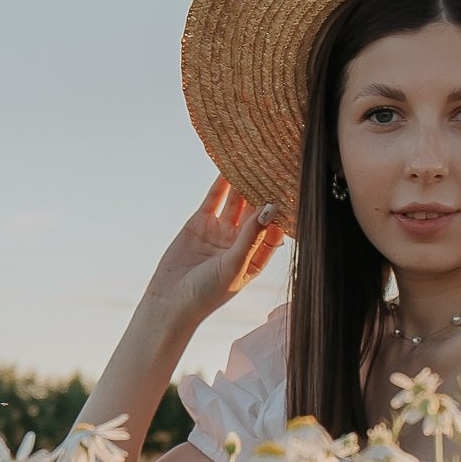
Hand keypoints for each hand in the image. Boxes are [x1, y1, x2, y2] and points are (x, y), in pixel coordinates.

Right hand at [142, 175, 285, 330]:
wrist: (169, 301)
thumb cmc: (207, 293)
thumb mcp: (234, 265)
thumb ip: (252, 237)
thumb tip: (270, 209)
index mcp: (256, 258)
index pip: (274, 229)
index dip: (281, 212)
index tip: (290, 190)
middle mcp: (241, 243)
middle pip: (257, 212)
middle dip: (265, 192)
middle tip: (276, 166)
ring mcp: (221, 231)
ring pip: (237, 201)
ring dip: (244, 183)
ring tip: (254, 160)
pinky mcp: (201, 223)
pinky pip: (215, 198)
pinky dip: (221, 183)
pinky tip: (229, 165)